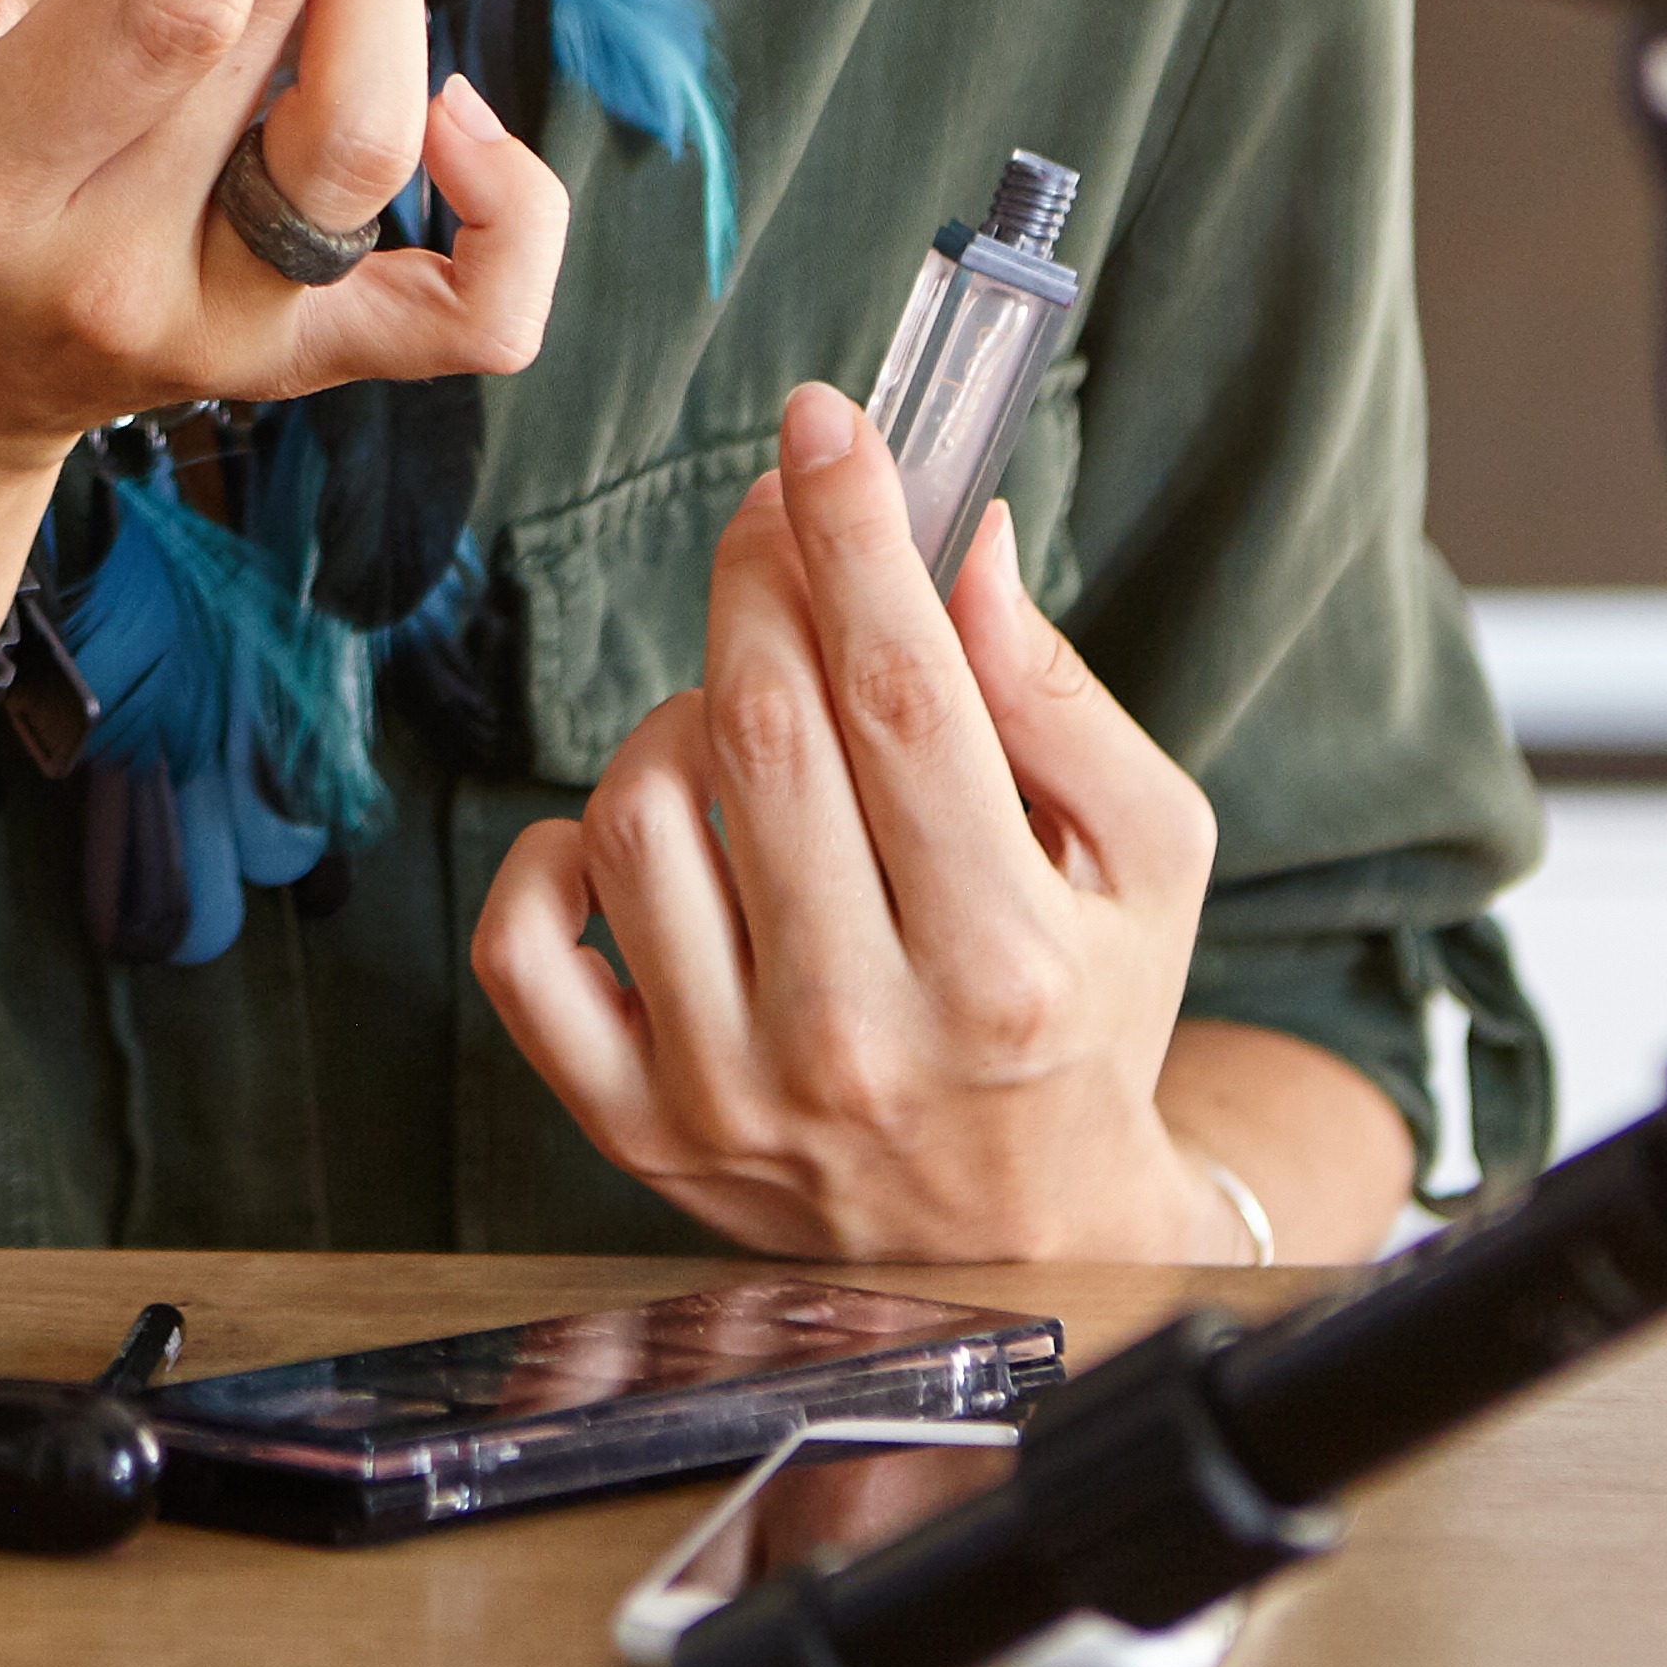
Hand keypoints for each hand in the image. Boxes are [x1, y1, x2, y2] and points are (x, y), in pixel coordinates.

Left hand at [469, 383, 1238, 1261]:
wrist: (1019, 1241)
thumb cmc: (1084, 1015)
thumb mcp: (1143, 859)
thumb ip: (1056, 697)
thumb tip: (960, 540)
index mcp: (1006, 964)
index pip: (901, 697)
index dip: (852, 533)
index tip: (824, 425)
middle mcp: (863, 1036)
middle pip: (762, 730)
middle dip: (760, 575)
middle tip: (778, 510)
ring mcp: (731, 1091)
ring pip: (640, 812)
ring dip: (680, 716)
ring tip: (751, 723)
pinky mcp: (634, 1126)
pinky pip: (523, 944)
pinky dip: (554, 854)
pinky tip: (637, 838)